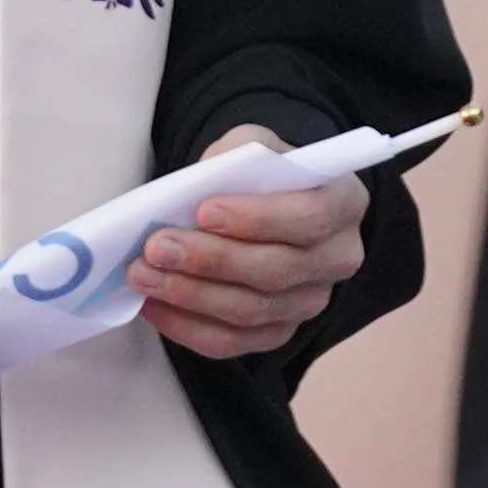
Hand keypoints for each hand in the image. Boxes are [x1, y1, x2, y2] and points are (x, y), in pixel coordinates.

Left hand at [133, 174, 368, 366]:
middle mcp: (337, 258)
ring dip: (190, 295)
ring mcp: (310, 302)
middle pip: (275, 270)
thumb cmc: (257, 173)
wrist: (261, 204)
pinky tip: (153, 306)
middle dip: (210, 260)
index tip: (204, 211)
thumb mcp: (251, 145)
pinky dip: (187, 327)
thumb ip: (231, 161)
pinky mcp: (279, 331)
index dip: (257, 218)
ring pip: (250, 312)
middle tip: (157, 247)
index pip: (309, 218)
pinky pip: (233, 342)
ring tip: (144, 275)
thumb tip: (193, 192)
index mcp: (343, 203)